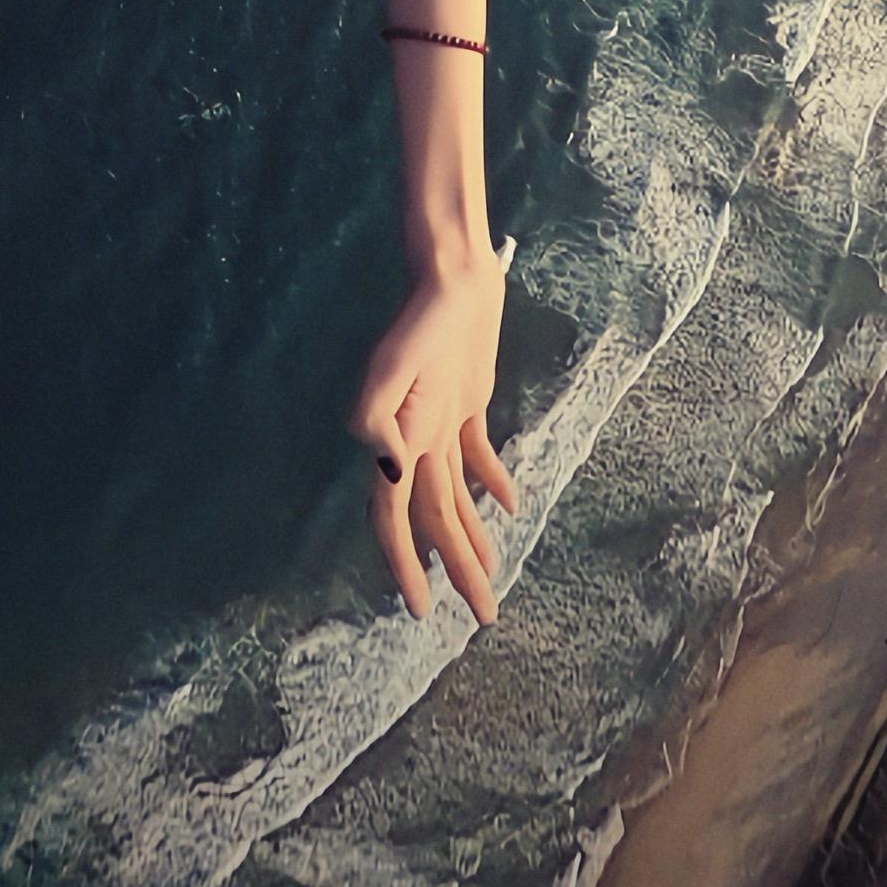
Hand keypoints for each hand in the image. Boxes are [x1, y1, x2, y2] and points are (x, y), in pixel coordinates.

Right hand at [349, 252, 517, 620]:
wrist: (452, 268)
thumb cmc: (423, 313)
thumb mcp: (395, 361)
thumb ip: (379, 415)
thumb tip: (387, 475)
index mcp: (398, 437)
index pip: (396, 518)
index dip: (405, 566)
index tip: (421, 611)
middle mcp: (416, 438)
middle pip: (435, 519)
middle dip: (456, 569)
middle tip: (482, 617)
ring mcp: (441, 420)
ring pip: (454, 495)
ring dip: (471, 537)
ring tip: (491, 580)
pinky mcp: (466, 399)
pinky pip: (476, 454)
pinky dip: (491, 482)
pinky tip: (508, 506)